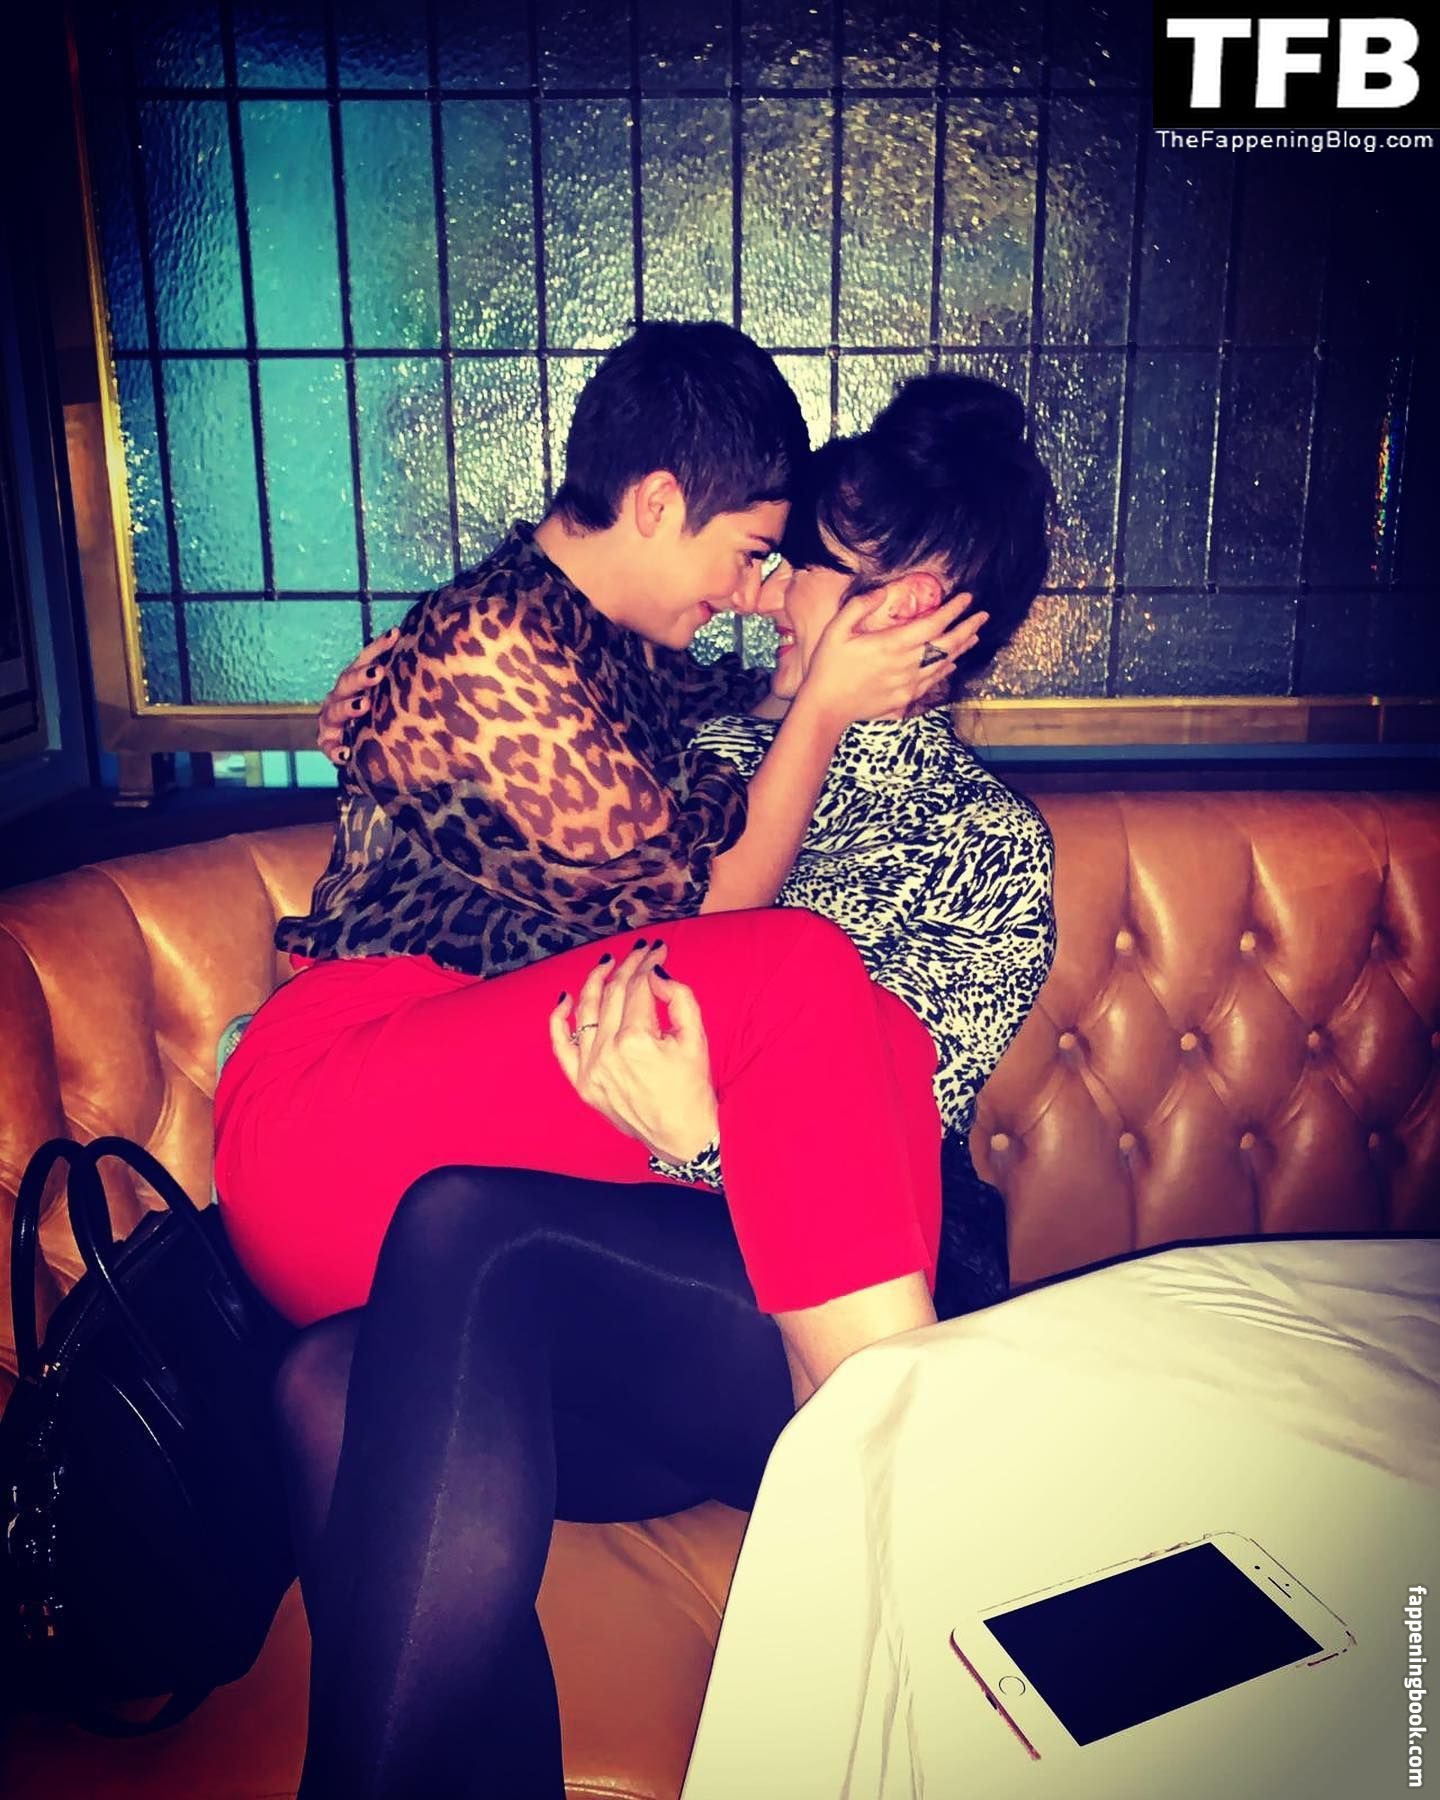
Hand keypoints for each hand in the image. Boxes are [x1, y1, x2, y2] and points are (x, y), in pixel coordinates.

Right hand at [316, 628, 398, 764]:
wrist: (358, 747)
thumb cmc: (381, 717)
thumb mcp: (392, 698)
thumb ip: (406, 684)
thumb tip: (447, 666)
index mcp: (356, 680)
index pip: (367, 658)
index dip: (380, 646)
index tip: (396, 633)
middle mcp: (341, 695)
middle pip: (347, 681)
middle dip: (362, 676)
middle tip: (378, 672)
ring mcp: (332, 720)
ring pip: (334, 710)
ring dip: (348, 707)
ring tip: (364, 705)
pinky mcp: (328, 744)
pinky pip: (328, 747)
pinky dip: (336, 750)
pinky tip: (347, 753)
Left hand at [549, 938, 718, 1165]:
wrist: (681, 1137)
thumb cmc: (692, 1088)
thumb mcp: (696, 1039)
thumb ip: (679, 997)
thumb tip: (655, 974)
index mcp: (636, 1041)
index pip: (637, 988)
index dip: (647, 964)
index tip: (656, 951)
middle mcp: (607, 1052)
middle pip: (612, 994)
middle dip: (627, 966)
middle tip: (639, 952)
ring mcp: (590, 1069)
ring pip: (585, 1011)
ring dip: (595, 981)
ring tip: (607, 962)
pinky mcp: (581, 1083)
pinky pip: (560, 1045)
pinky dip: (559, 1019)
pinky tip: (565, 998)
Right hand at [798, 590, 987, 726]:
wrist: (826, 707)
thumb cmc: (828, 667)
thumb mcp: (836, 629)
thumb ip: (860, 606)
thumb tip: (884, 591)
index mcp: (892, 644)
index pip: (933, 623)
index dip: (953, 610)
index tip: (967, 598)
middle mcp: (906, 664)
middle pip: (948, 644)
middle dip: (968, 627)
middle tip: (982, 615)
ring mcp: (908, 684)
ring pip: (945, 664)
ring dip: (962, 648)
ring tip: (974, 635)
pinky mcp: (905, 698)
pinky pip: (933, 682)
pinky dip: (947, 669)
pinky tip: (953, 663)